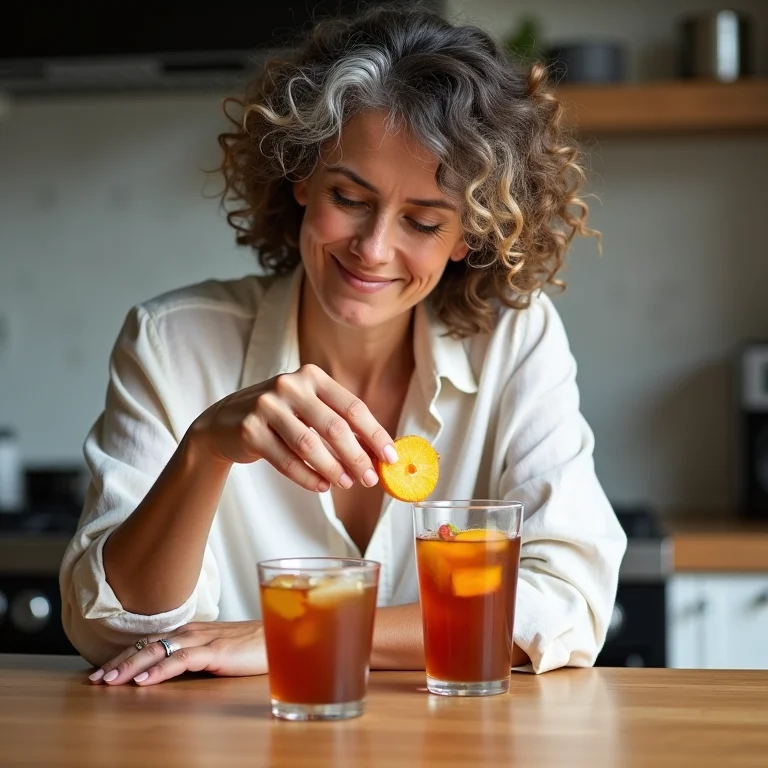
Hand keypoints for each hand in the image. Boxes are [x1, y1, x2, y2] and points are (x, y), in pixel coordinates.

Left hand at [88, 621, 266, 686]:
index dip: (124, 655)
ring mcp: (203, 640)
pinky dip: (160, 670)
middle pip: (146, 644)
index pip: (149, 641)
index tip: (101, 671)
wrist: (281, 636)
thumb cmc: (251, 646)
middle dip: (118, 662)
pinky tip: (144, 681)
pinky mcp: (215, 652)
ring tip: (109, 681)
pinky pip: (181, 660)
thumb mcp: (216, 650)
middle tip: (94, 679)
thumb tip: (168, 669)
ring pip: (158, 650)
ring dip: (131, 666)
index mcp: (190, 631)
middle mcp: (191, 632)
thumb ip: (193, 655)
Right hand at [188, 363, 397, 491]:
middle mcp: (289, 385)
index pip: (352, 407)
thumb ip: (339, 425)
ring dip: (333, 469)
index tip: (390, 457)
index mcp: (311, 376)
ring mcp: (266, 406)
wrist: (223, 423)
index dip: (374, 434)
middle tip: (370, 479)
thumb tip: (377, 455)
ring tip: (346, 484)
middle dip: (357, 457)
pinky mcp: (248, 429)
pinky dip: (307, 477)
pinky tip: (321, 486)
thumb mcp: (308, 409)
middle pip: (334, 427)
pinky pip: (286, 460)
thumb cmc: (279, 417)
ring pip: (309, 445)